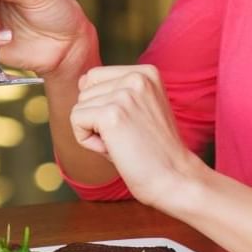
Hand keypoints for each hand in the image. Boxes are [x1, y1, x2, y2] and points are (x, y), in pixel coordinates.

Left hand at [70, 65, 205, 208]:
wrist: (176, 179)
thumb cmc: (154, 150)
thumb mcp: (137, 109)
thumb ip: (112, 91)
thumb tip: (81, 81)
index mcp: (145, 72)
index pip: (94, 77)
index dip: (103, 106)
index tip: (131, 125)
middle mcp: (136, 77)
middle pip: (85, 92)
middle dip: (96, 120)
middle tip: (128, 138)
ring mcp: (124, 95)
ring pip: (79, 107)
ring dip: (93, 132)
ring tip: (124, 143)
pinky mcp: (111, 114)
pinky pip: (76, 121)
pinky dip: (88, 141)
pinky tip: (114, 149)